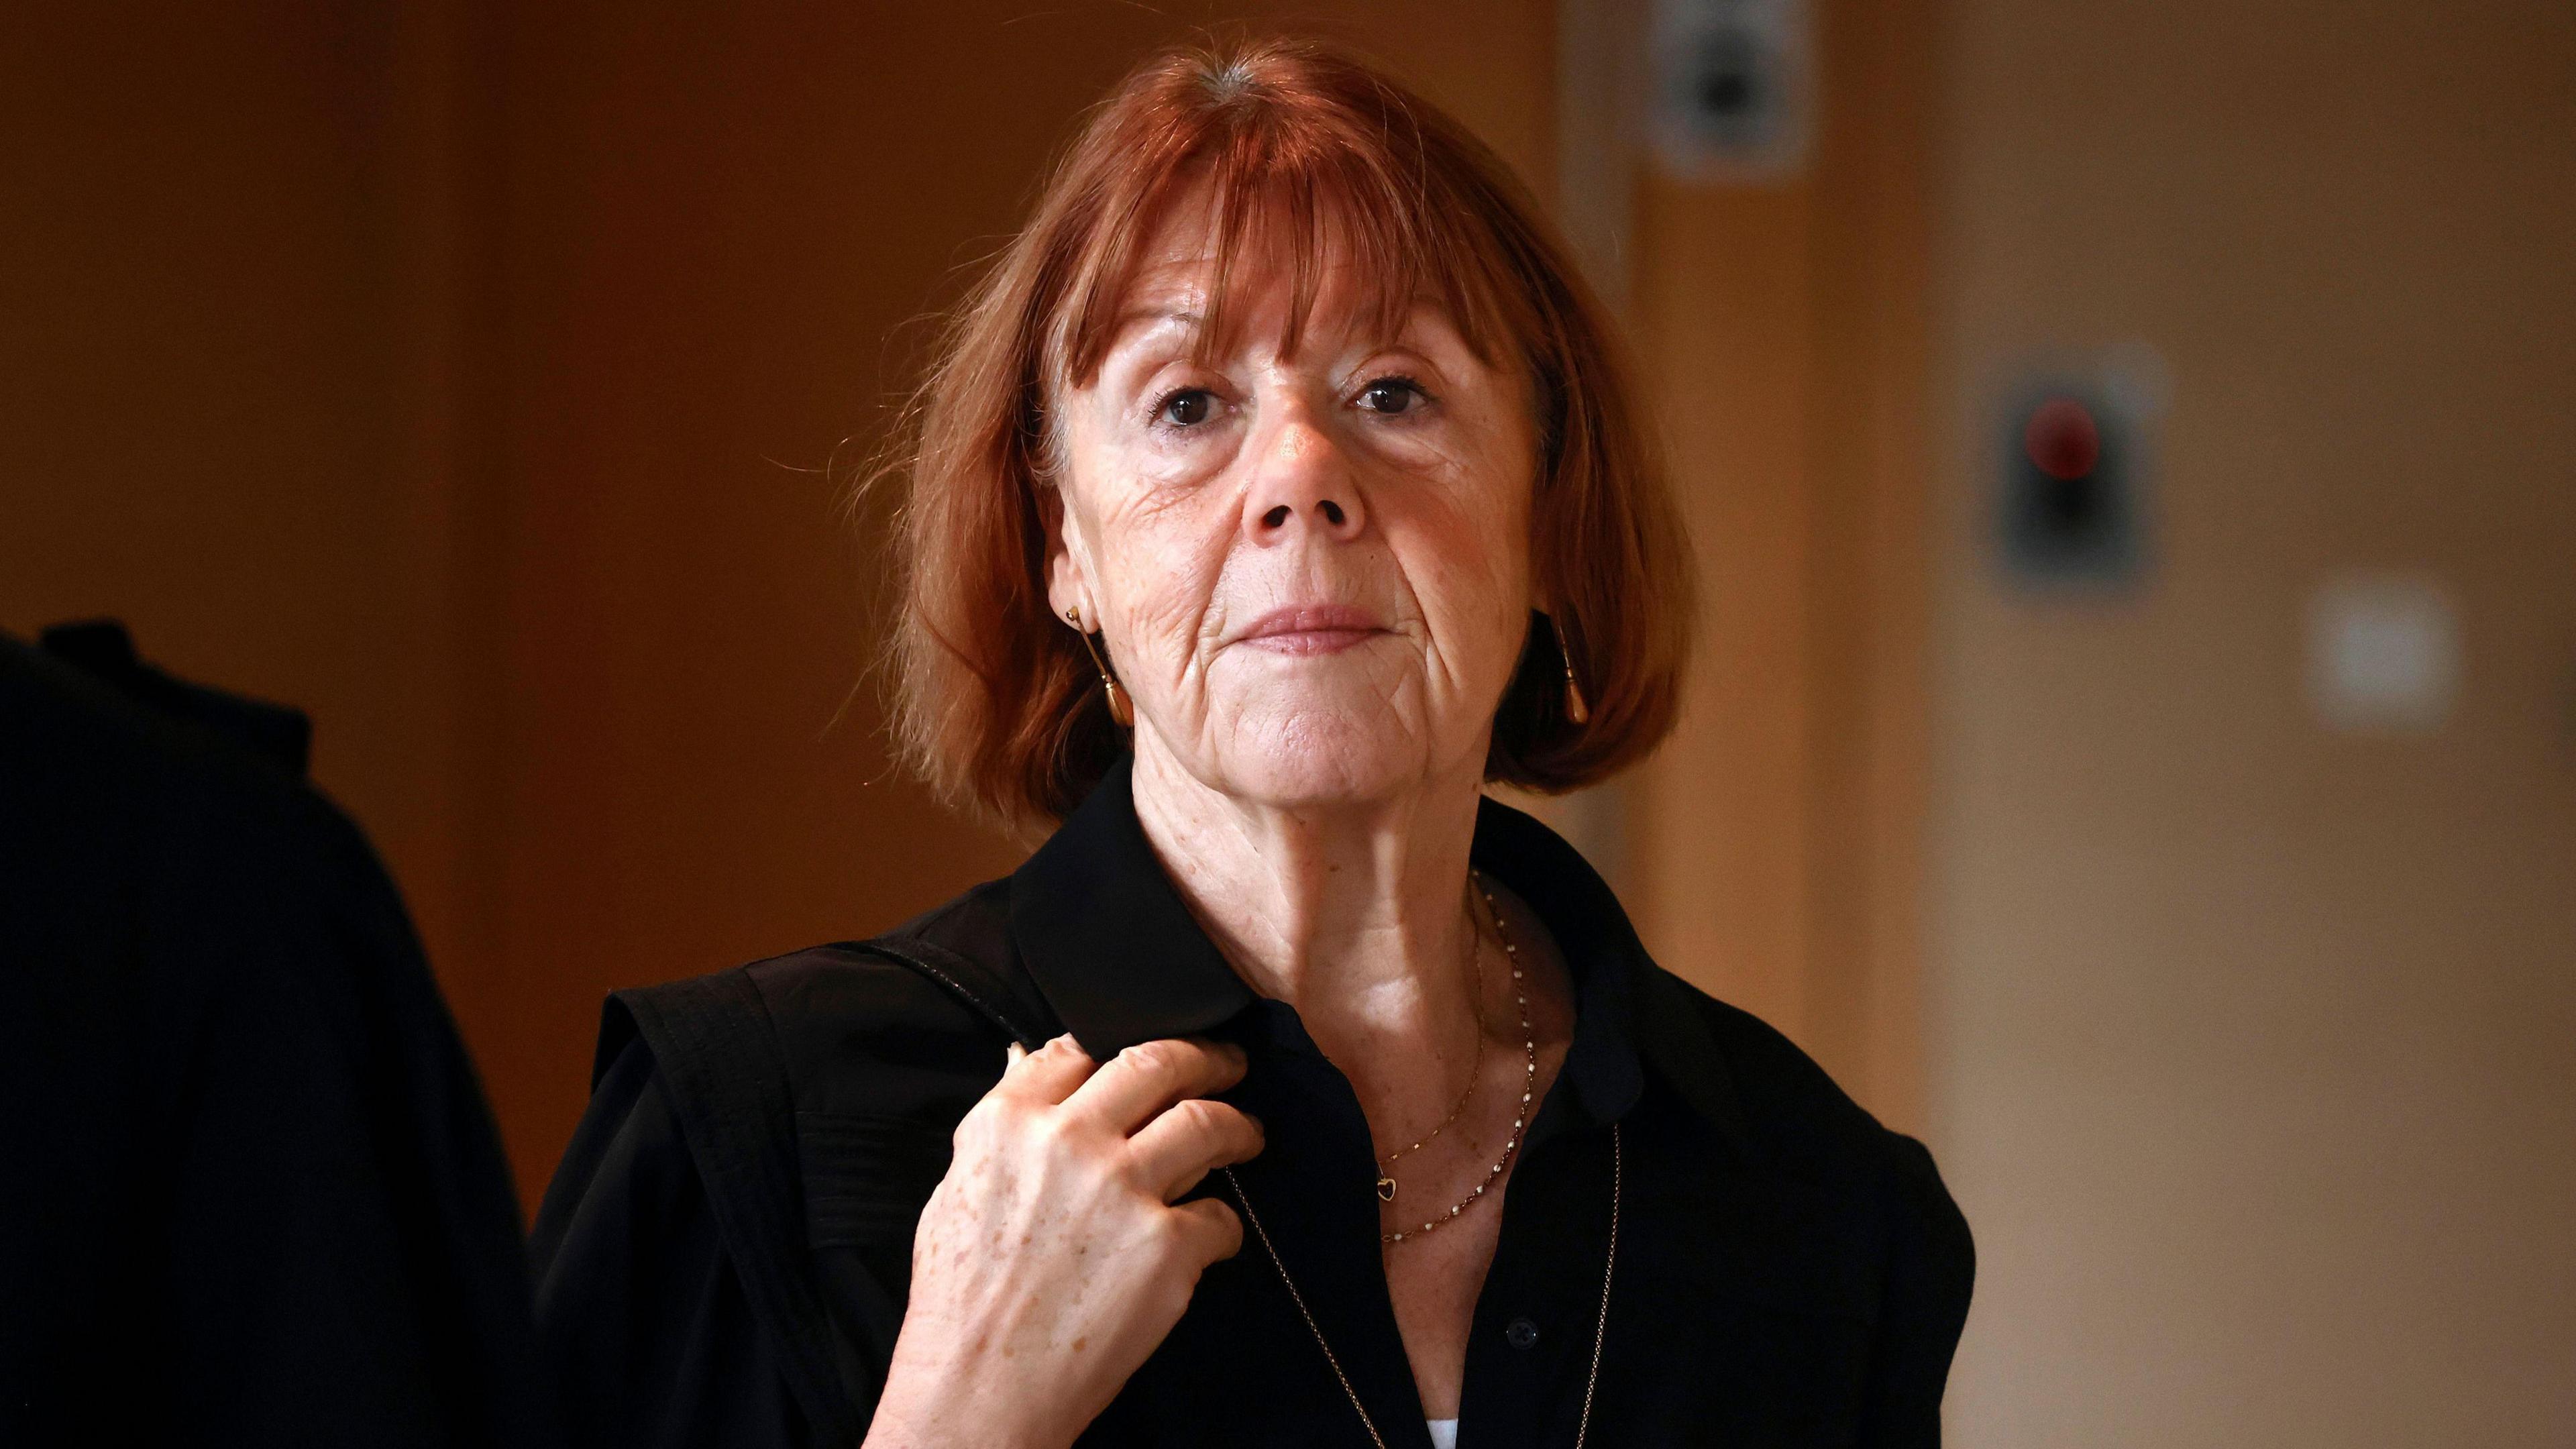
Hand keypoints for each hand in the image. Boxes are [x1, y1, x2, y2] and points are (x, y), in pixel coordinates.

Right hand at [862, 1034, 1263, 1448]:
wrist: (980, 1386)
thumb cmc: (960, 1302)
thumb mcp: (954, 1190)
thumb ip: (1000, 1123)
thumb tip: (1024, 1060)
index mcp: (1010, 1122)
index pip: (1081, 1046)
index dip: (1121, 1040)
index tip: (1146, 1052)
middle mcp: (1071, 1142)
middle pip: (1159, 1064)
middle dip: (1204, 1057)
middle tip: (1226, 1064)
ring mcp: (1123, 1190)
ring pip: (1208, 1122)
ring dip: (1238, 1126)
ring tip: (1247, 1135)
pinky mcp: (1167, 1246)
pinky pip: (1221, 1215)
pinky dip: (1223, 1226)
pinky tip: (1213, 1237)